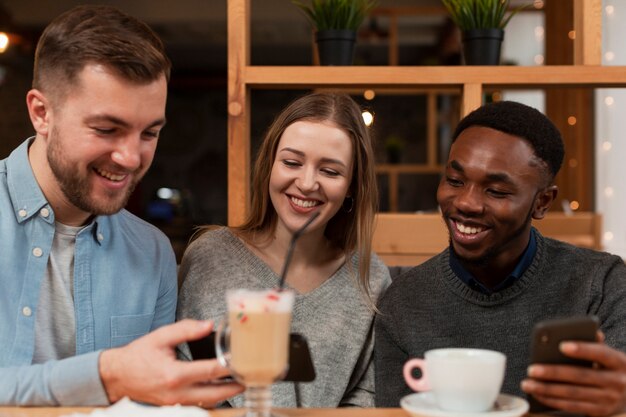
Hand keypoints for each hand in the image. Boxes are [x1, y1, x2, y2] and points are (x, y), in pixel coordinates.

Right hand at [99, 319, 243, 406]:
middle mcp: (177, 393)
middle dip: (235, 387)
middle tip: (250, 377)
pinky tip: (220, 387)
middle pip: (215, 394)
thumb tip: (208, 325)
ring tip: (239, 381)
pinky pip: (198, 404)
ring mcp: (175, 402)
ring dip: (225, 393)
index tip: (243, 360)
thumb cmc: (138, 356)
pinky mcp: (174, 406)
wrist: (117, 376)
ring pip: (208, 402)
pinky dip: (211, 396)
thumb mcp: (161, 337)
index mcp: (174, 374)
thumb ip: (186, 330)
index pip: (210, 371)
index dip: (230, 365)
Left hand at [522, 333, 625, 415]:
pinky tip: (538, 394)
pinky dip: (552, 401)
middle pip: (581, 376)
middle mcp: (616, 382)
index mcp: (619, 362)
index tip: (561, 345)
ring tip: (528, 383)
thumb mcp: (611, 356)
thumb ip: (598, 344)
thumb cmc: (612, 369)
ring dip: (547, 389)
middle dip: (553, 373)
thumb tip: (592, 331)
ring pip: (573, 394)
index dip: (582, 349)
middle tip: (532, 369)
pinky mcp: (599, 412)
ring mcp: (608, 399)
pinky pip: (572, 407)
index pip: (601, 353)